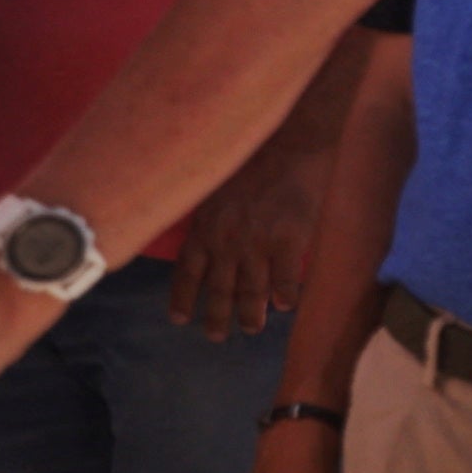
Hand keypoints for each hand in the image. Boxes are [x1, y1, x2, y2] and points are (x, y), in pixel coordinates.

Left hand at [175, 129, 329, 342]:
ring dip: (251, 314)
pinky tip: (287, 306)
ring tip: (252, 328)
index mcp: (205, 226)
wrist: (292, 136)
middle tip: (216, 336)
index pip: (187, 272)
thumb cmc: (255, 152)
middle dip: (216, 316)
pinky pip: (286, 279)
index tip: (179, 318)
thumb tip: (210, 231)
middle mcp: (226, 241)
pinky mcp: (289, 240)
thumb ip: (213, 212)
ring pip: (251, 291)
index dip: (182, 297)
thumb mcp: (217, 182)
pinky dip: (285, 295)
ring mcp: (257, 242)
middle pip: (219, 289)